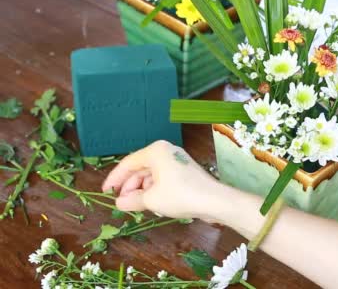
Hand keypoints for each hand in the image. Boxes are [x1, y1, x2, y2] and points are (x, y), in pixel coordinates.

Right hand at [102, 140, 221, 220]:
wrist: (214, 200)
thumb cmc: (181, 195)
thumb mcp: (151, 199)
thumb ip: (132, 200)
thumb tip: (119, 203)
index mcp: (156, 151)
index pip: (128, 163)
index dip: (115, 178)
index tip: (105, 191)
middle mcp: (166, 151)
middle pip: (140, 168)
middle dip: (129, 186)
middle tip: (121, 202)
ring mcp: (176, 160)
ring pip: (151, 174)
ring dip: (141, 189)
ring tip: (135, 205)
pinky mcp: (184, 171)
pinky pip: (162, 178)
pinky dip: (154, 189)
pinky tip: (151, 203)